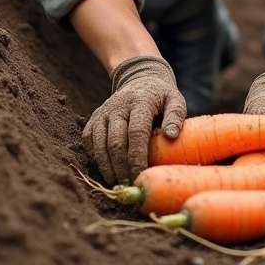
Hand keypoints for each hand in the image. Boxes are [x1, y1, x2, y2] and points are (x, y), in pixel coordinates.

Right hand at [82, 55, 185, 185]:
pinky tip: (107, 170)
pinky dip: (95, 157)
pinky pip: (88, 140)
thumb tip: (171, 136)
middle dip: (121, 168)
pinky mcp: (94, 118)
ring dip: (107, 167)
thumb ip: (175, 116)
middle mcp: (117, 106)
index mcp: (140, 102)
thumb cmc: (160, 97)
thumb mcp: (174, 100)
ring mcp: (103, 112)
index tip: (141, 176)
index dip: (137, 157)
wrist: (138, 79)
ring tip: (117, 183)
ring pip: (99, 143)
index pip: (136, 132)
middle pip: (116, 142)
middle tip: (129, 186)